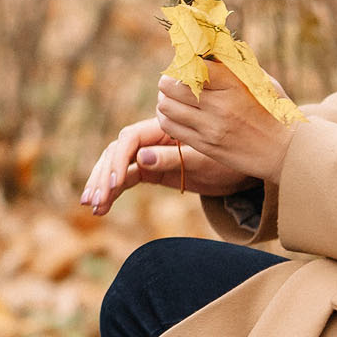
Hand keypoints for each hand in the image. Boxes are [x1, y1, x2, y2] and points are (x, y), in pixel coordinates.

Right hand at [81, 115, 250, 215]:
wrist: (243, 168)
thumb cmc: (230, 159)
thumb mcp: (206, 161)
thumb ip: (174, 159)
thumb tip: (142, 160)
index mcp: (164, 128)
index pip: (131, 138)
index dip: (120, 159)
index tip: (117, 182)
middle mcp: (151, 139)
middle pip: (117, 153)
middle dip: (103, 176)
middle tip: (94, 201)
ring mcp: (148, 156)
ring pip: (116, 167)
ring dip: (102, 185)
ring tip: (92, 207)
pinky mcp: (150, 172)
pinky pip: (125, 180)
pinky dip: (112, 192)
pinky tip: (101, 208)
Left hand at [153, 65, 293, 186]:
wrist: (286, 151)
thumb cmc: (274, 110)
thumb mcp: (260, 81)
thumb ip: (233, 65)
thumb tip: (207, 47)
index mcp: (234, 84)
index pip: (192, 65)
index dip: (183, 64)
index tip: (185, 65)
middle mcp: (220, 105)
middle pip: (172, 86)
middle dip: (169, 81)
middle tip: (173, 82)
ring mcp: (211, 127)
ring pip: (166, 106)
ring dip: (165, 100)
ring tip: (172, 98)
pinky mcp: (205, 145)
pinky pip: (170, 127)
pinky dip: (166, 118)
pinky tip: (174, 115)